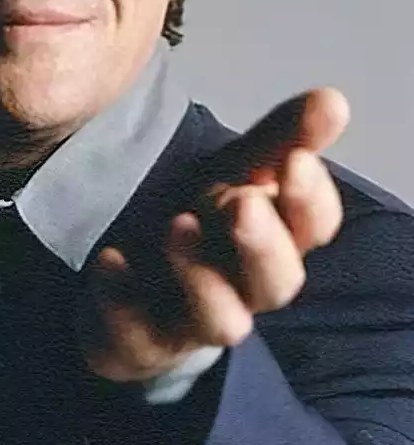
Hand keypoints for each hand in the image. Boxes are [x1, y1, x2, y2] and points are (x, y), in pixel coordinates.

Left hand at [77, 88, 349, 383]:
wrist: (125, 292)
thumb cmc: (193, 229)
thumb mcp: (229, 174)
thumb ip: (277, 140)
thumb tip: (333, 100)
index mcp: (270, 243)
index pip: (313, 229)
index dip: (310, 199)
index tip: (294, 160)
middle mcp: (241, 290)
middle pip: (277, 282)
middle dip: (263, 243)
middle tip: (241, 201)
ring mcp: (191, 323)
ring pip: (222, 320)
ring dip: (202, 275)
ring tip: (177, 224)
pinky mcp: (139, 344)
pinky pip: (136, 333)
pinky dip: (123, 297)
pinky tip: (110, 258)